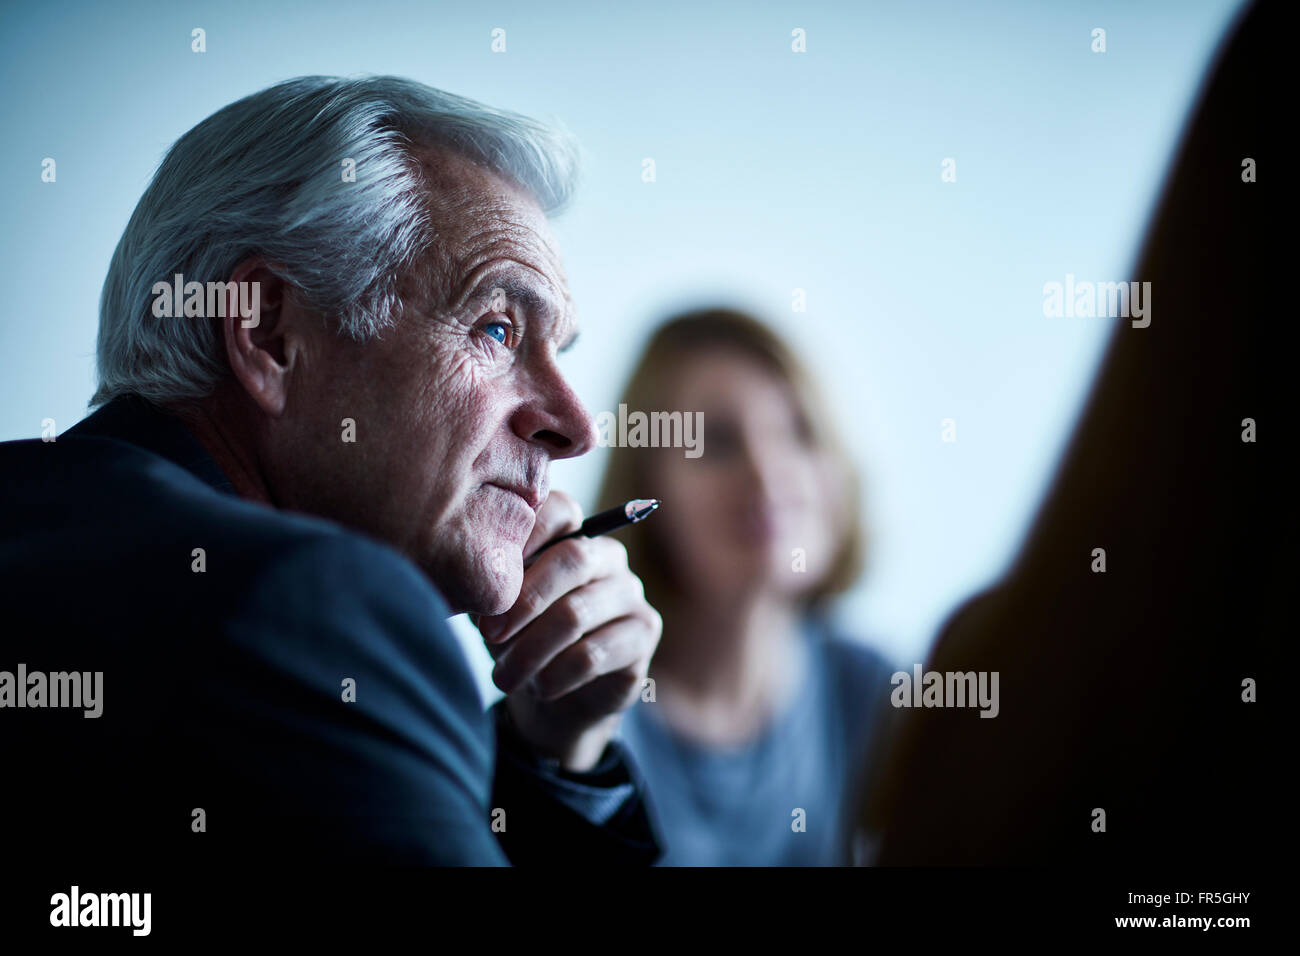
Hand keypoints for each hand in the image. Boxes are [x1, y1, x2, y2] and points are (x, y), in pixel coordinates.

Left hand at [476, 491, 661, 771]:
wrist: (556, 702)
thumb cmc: (521, 640)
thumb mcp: (498, 609)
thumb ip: (492, 585)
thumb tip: (472, 581)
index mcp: (572, 534)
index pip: (559, 510)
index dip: (524, 533)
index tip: (487, 572)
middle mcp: (608, 556)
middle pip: (572, 558)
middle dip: (524, 599)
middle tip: (489, 632)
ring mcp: (630, 593)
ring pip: (577, 613)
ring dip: (531, 650)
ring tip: (504, 676)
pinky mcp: (644, 633)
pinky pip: (594, 653)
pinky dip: (556, 674)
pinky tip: (539, 688)